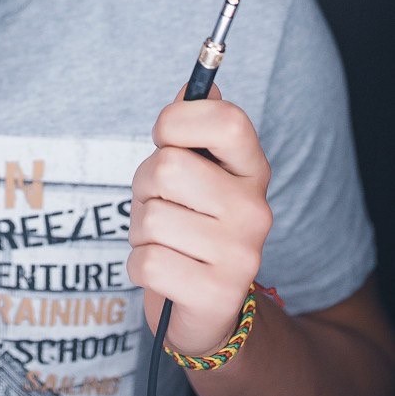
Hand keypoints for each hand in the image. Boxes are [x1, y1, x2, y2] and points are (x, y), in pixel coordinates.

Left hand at [126, 83, 272, 357]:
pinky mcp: (215, 294)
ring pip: (150, 218)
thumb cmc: (190, 224)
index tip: (166, 139)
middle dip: (145, 185)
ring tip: (165, 240)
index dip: (178, 121)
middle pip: (168, 168)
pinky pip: (146, 262)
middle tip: (160, 204)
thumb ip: (191, 129)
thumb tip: (193, 86)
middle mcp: (255, 209)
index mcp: (252, 170)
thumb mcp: (195, 172)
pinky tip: (163, 271)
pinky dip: (139, 266)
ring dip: (141, 230)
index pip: (227, 119)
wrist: (207, 309)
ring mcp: (240, 254)